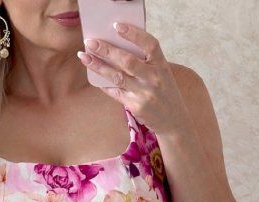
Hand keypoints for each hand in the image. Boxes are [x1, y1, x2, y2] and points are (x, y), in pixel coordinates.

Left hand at [77, 23, 190, 137]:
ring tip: (84, 56)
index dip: (134, 34)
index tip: (116, 26)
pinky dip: (104, 84)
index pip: (150, 44)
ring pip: (117, 77)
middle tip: (90, 42)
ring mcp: (144, 93)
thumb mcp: (162, 73)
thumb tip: (118, 45)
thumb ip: (146, 61)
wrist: (173, 120)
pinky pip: (115, 92)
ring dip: (98, 66)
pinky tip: (94, 76)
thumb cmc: (165, 91)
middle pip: (127, 61)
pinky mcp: (135, 106)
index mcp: (162, 65)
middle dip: (106, 50)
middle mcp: (154, 78)